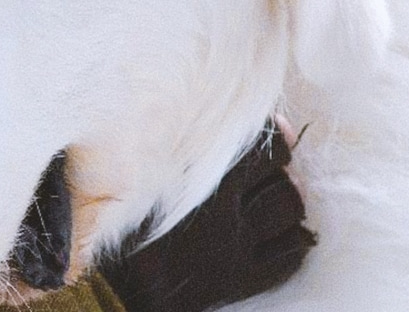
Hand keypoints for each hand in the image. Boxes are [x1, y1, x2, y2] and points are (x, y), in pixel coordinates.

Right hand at [97, 119, 314, 311]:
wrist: (113, 287)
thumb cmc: (121, 224)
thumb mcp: (143, 176)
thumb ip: (181, 149)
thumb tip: (219, 121)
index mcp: (201, 184)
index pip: (263, 150)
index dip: (276, 138)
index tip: (277, 133)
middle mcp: (226, 214)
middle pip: (281, 180)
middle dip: (284, 170)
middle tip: (276, 167)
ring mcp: (236, 249)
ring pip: (288, 213)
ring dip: (292, 202)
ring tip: (280, 198)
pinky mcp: (241, 280)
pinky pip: (287, 257)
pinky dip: (295, 241)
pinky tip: (286, 234)